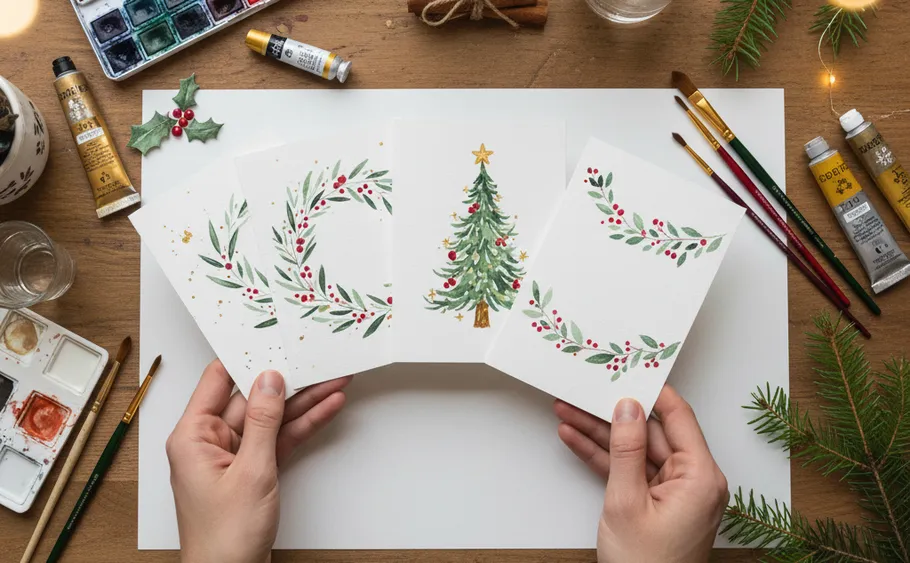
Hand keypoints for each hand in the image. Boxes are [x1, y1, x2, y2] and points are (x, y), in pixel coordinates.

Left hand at [167, 360, 350, 562]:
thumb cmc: (224, 538)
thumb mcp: (251, 471)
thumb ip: (263, 422)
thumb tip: (270, 380)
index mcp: (193, 435)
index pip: (218, 380)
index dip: (245, 357)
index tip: (270, 336)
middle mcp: (210, 441)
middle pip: (253, 398)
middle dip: (289, 382)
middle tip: (317, 361)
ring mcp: (233, 456)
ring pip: (272, 419)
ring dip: (304, 403)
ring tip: (335, 381)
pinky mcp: (253, 470)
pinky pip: (279, 440)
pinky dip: (302, 427)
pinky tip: (326, 409)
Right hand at [555, 386, 728, 562]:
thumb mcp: (627, 502)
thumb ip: (625, 450)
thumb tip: (627, 408)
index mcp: (700, 476)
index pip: (678, 417)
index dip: (652, 390)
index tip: (629, 368)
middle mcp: (693, 480)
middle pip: (650, 432)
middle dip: (612, 413)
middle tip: (584, 391)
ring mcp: (674, 493)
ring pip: (634, 451)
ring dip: (600, 434)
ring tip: (568, 410)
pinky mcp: (656, 504)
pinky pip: (629, 472)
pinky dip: (603, 459)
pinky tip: (575, 439)